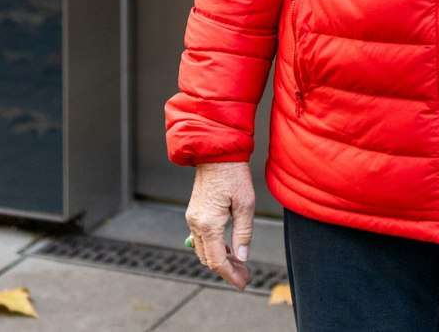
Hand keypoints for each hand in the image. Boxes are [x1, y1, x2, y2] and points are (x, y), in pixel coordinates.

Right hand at [185, 161, 255, 289]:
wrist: (216, 154)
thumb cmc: (233, 175)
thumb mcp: (245, 205)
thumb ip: (243, 233)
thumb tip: (242, 257)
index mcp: (209, 224)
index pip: (217, 261)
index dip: (231, 275)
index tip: (243, 283)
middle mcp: (196, 224)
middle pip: (208, 259)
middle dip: (227, 270)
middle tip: (246, 275)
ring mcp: (192, 218)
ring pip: (203, 250)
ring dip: (220, 260)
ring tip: (240, 264)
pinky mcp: (193, 213)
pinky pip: (201, 239)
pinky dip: (214, 248)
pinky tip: (228, 248)